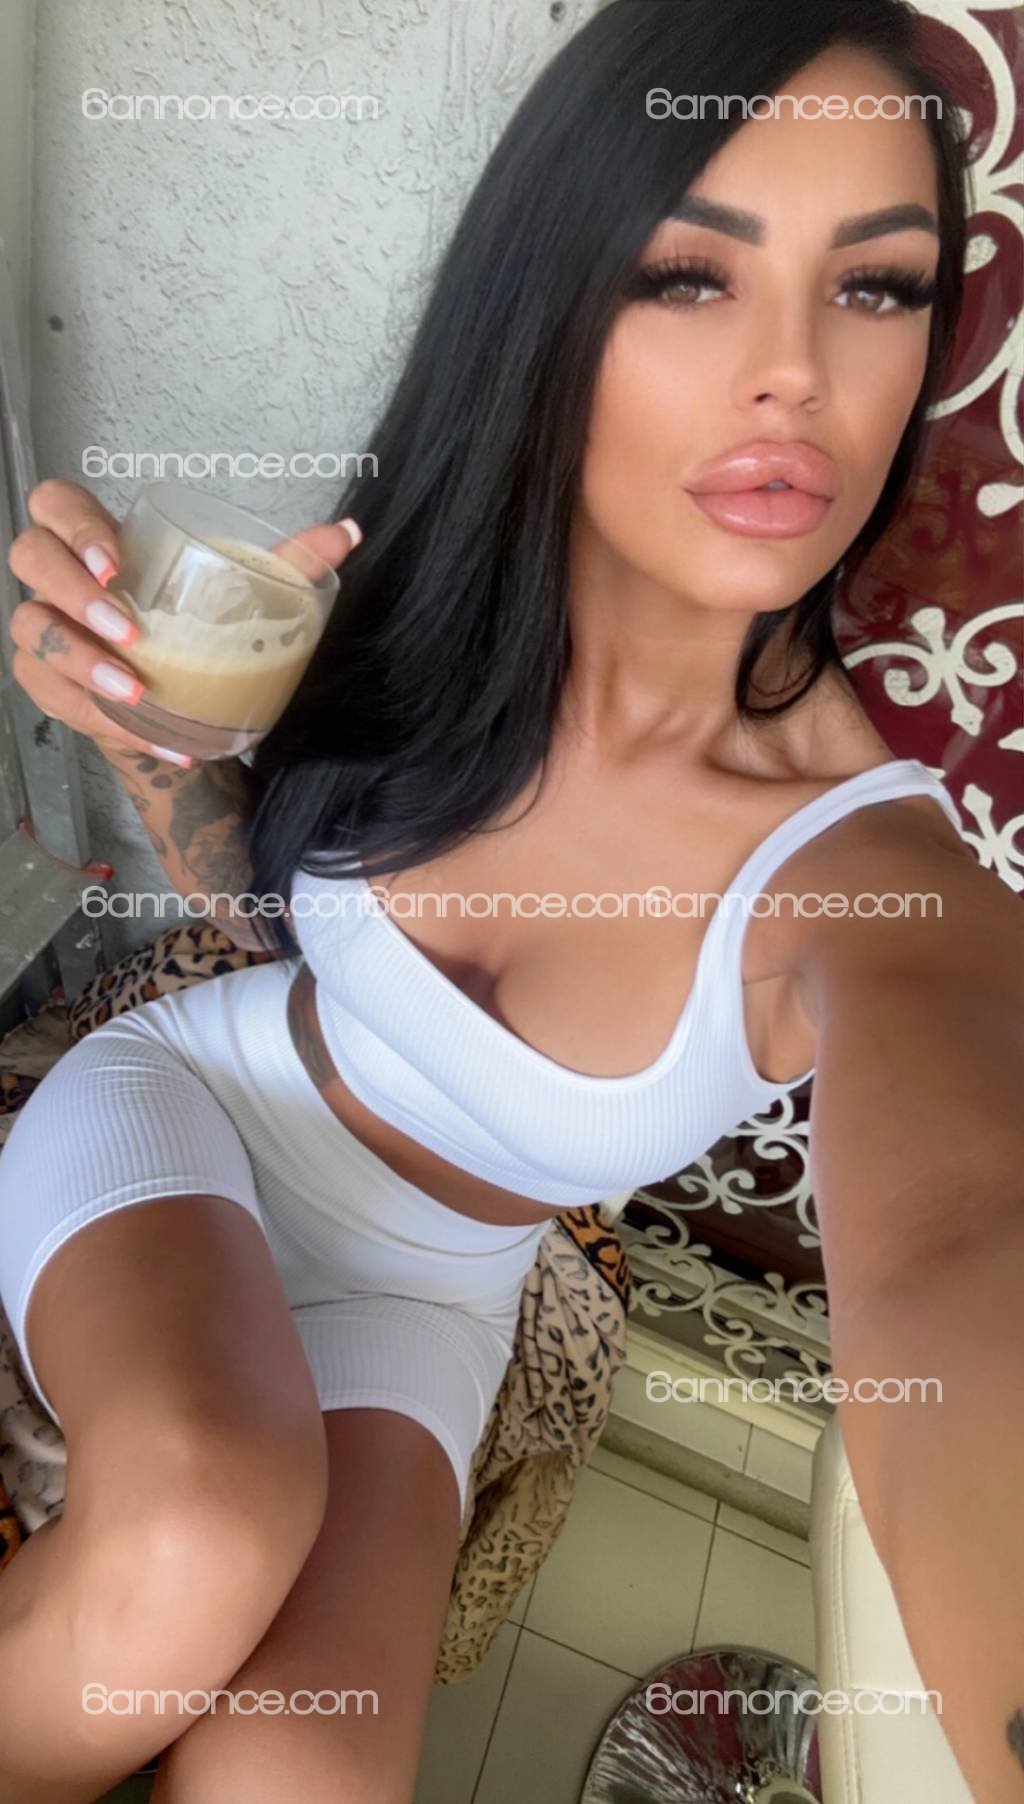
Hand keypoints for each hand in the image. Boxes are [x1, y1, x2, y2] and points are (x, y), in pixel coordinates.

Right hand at [6, 478, 361, 766]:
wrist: (181, 698)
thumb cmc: (199, 627)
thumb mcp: (243, 592)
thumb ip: (289, 562)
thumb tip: (346, 533)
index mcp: (102, 540)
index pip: (57, 504)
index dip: (75, 526)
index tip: (117, 563)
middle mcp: (61, 578)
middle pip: (31, 557)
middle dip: (73, 592)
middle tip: (128, 629)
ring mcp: (46, 630)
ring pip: (33, 631)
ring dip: (82, 661)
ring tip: (136, 688)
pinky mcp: (48, 684)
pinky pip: (56, 697)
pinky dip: (104, 718)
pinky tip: (153, 734)